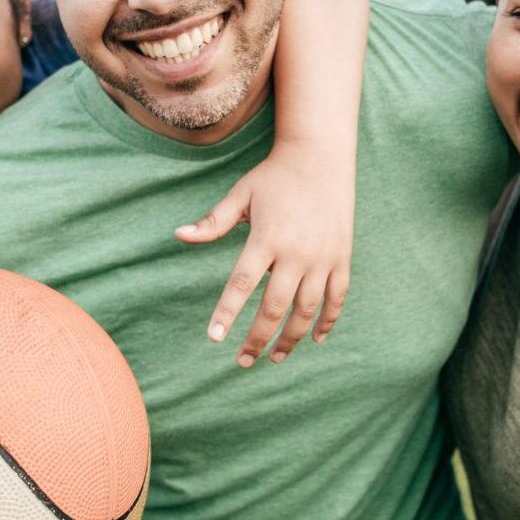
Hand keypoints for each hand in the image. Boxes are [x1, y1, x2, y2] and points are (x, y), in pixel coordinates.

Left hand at [176, 144, 352, 366]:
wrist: (321, 157)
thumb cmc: (274, 177)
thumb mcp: (241, 195)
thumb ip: (213, 222)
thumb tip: (178, 235)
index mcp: (266, 239)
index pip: (241, 285)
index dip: (227, 314)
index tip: (215, 339)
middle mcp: (296, 253)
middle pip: (274, 308)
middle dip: (257, 339)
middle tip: (243, 362)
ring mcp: (322, 258)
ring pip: (306, 310)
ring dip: (291, 339)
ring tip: (276, 358)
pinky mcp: (341, 257)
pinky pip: (336, 298)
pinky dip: (327, 321)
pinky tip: (315, 339)